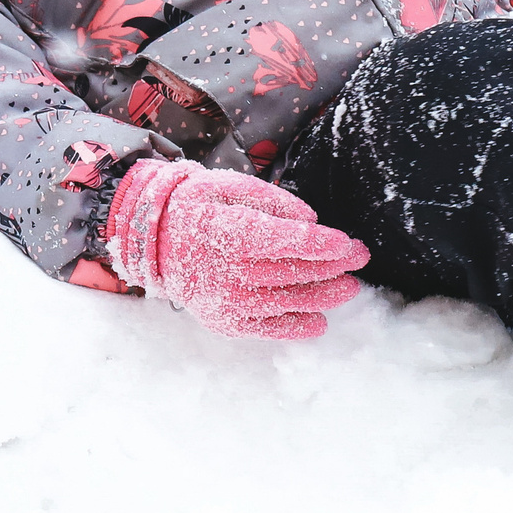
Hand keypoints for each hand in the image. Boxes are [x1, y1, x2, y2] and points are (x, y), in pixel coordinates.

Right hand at [104, 158, 369, 339]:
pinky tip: (320, 322)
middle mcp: (224, 271)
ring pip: (285, 300)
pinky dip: (295, 327)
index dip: (318, 243)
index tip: (346, 242)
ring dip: (323, 295)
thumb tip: (310, 220)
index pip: (281, 240)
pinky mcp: (224, 321)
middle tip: (360, 255)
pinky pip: (266, 328)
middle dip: (332, 264)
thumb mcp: (225, 185)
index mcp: (225, 231)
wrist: (152, 242)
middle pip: (291, 271)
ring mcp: (224, 300)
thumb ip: (269, 199)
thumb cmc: (197, 207)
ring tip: (350, 287)